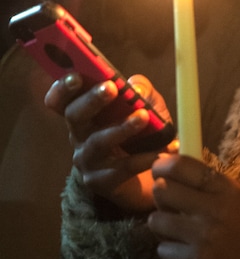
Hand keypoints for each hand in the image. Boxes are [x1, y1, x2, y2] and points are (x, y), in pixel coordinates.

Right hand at [46, 73, 172, 213]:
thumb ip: (142, 92)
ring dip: (121, 128)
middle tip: (111, 88)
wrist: (156, 175)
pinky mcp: (101, 182)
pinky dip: (143, 158)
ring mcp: (87, 160)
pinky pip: (121, 168)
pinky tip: (160, 152)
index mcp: (85, 113)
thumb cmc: (146, 133)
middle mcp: (80, 135)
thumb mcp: (149, 106)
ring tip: (143, 117)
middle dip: (91, 100)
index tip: (76, 76)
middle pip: (74, 116)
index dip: (63, 88)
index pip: (61, 100)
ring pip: (98, 142)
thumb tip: (135, 87)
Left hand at [148, 154, 239, 258]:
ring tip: (175, 232)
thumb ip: (210, 186)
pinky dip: (170, 252)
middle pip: (163, 190)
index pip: (182, 165)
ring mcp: (203, 235)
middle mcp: (214, 207)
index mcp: (226, 188)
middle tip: (168, 206)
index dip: (163, 166)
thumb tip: (175, 169)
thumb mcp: (239, 200)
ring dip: (162, 227)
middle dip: (160, 198)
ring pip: (157, 220)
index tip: (159, 172)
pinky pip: (163, 249)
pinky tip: (184, 253)